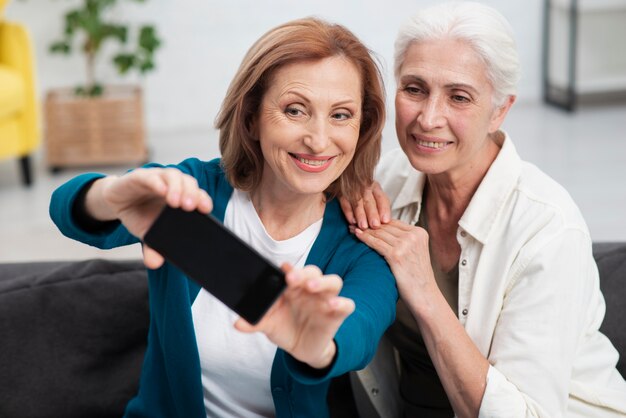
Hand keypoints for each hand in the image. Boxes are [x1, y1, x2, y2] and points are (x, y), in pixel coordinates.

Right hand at [88, 168, 212, 267]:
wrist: (117, 201)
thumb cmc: (139, 214)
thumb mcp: (147, 233)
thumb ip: (153, 248)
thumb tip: (154, 264)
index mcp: (181, 197)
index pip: (198, 196)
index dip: (203, 201)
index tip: (206, 211)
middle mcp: (172, 185)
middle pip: (189, 183)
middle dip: (192, 194)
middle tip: (190, 208)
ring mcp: (158, 178)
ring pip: (174, 176)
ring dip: (177, 188)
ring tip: (176, 203)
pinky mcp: (140, 176)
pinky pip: (151, 176)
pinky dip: (157, 182)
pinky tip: (161, 190)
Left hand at [235, 264, 354, 368]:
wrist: (300, 349)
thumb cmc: (285, 328)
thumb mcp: (268, 325)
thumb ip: (255, 322)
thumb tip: (237, 323)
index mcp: (292, 287)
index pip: (293, 271)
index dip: (288, 268)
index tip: (282, 268)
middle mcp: (310, 289)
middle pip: (313, 272)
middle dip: (303, 273)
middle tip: (291, 278)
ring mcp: (325, 300)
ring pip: (333, 282)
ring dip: (323, 282)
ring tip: (311, 286)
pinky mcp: (337, 314)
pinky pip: (346, 304)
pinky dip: (342, 303)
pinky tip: (333, 305)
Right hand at [339, 181, 389, 229]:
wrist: (345, 180)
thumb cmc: (363, 193)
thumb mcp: (374, 195)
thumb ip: (380, 206)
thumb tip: (386, 221)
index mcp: (375, 187)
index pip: (381, 198)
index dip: (384, 209)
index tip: (386, 220)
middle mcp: (364, 186)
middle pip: (369, 201)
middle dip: (372, 214)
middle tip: (375, 225)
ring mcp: (352, 189)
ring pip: (357, 203)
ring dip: (361, 215)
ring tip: (363, 226)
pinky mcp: (341, 193)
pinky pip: (345, 203)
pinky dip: (348, 213)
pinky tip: (352, 221)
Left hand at [354, 220, 436, 310]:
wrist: (424, 295)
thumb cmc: (416, 277)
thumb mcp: (415, 252)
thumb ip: (405, 240)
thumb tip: (384, 231)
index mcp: (420, 233)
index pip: (394, 222)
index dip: (378, 221)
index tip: (365, 220)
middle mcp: (414, 236)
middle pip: (386, 226)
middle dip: (369, 224)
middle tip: (354, 221)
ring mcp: (406, 245)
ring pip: (379, 233)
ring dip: (364, 230)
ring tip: (352, 228)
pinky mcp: (396, 255)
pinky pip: (376, 243)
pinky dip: (364, 238)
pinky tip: (356, 234)